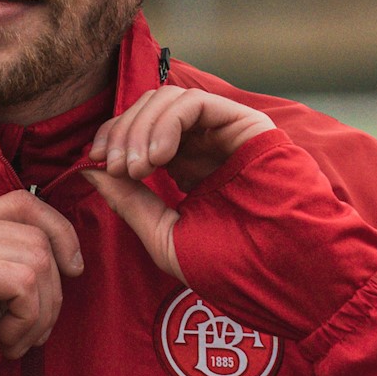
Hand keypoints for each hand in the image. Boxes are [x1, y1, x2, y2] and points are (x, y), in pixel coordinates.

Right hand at [0, 190, 83, 358]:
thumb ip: (8, 270)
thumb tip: (68, 261)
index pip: (20, 204)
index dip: (58, 230)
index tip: (73, 268)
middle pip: (34, 236)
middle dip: (53, 291)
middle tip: (37, 334)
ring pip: (36, 258)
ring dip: (40, 313)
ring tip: (18, 344)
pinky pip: (23, 282)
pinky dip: (28, 320)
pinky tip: (7, 345)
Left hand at [83, 87, 274, 281]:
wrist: (288, 276)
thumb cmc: (234, 266)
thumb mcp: (165, 236)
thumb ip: (128, 202)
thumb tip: (88, 169)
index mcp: (187, 168)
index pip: (140, 132)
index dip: (112, 139)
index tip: (96, 163)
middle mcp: (206, 145)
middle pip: (149, 109)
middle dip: (121, 131)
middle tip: (114, 165)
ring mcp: (226, 133)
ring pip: (168, 100)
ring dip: (140, 128)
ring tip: (137, 167)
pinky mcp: (245, 124)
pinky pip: (195, 103)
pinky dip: (166, 122)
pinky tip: (157, 156)